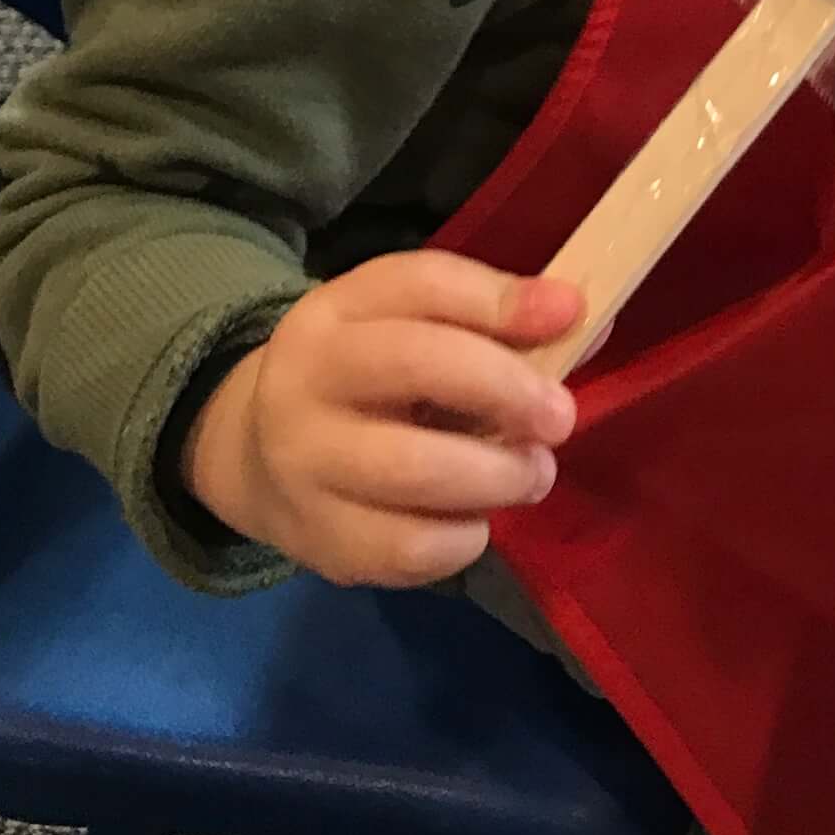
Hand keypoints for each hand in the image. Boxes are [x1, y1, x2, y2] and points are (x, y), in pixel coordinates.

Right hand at [181, 254, 581, 587]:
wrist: (257, 457)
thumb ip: (490, 315)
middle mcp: (305, 381)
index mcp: (335, 312)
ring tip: (532, 474)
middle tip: (561, 418)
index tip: (568, 312)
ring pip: (415, 470)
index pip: (420, 284)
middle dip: (509, 389)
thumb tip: (577, 313)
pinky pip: (409, 550)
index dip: (500, 298)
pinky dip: (463, 538)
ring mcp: (304, 468)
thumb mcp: (407, 327)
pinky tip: (476, 520)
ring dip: (498, 475)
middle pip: (416, 365)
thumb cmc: (367, 380)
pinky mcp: (320, 544)